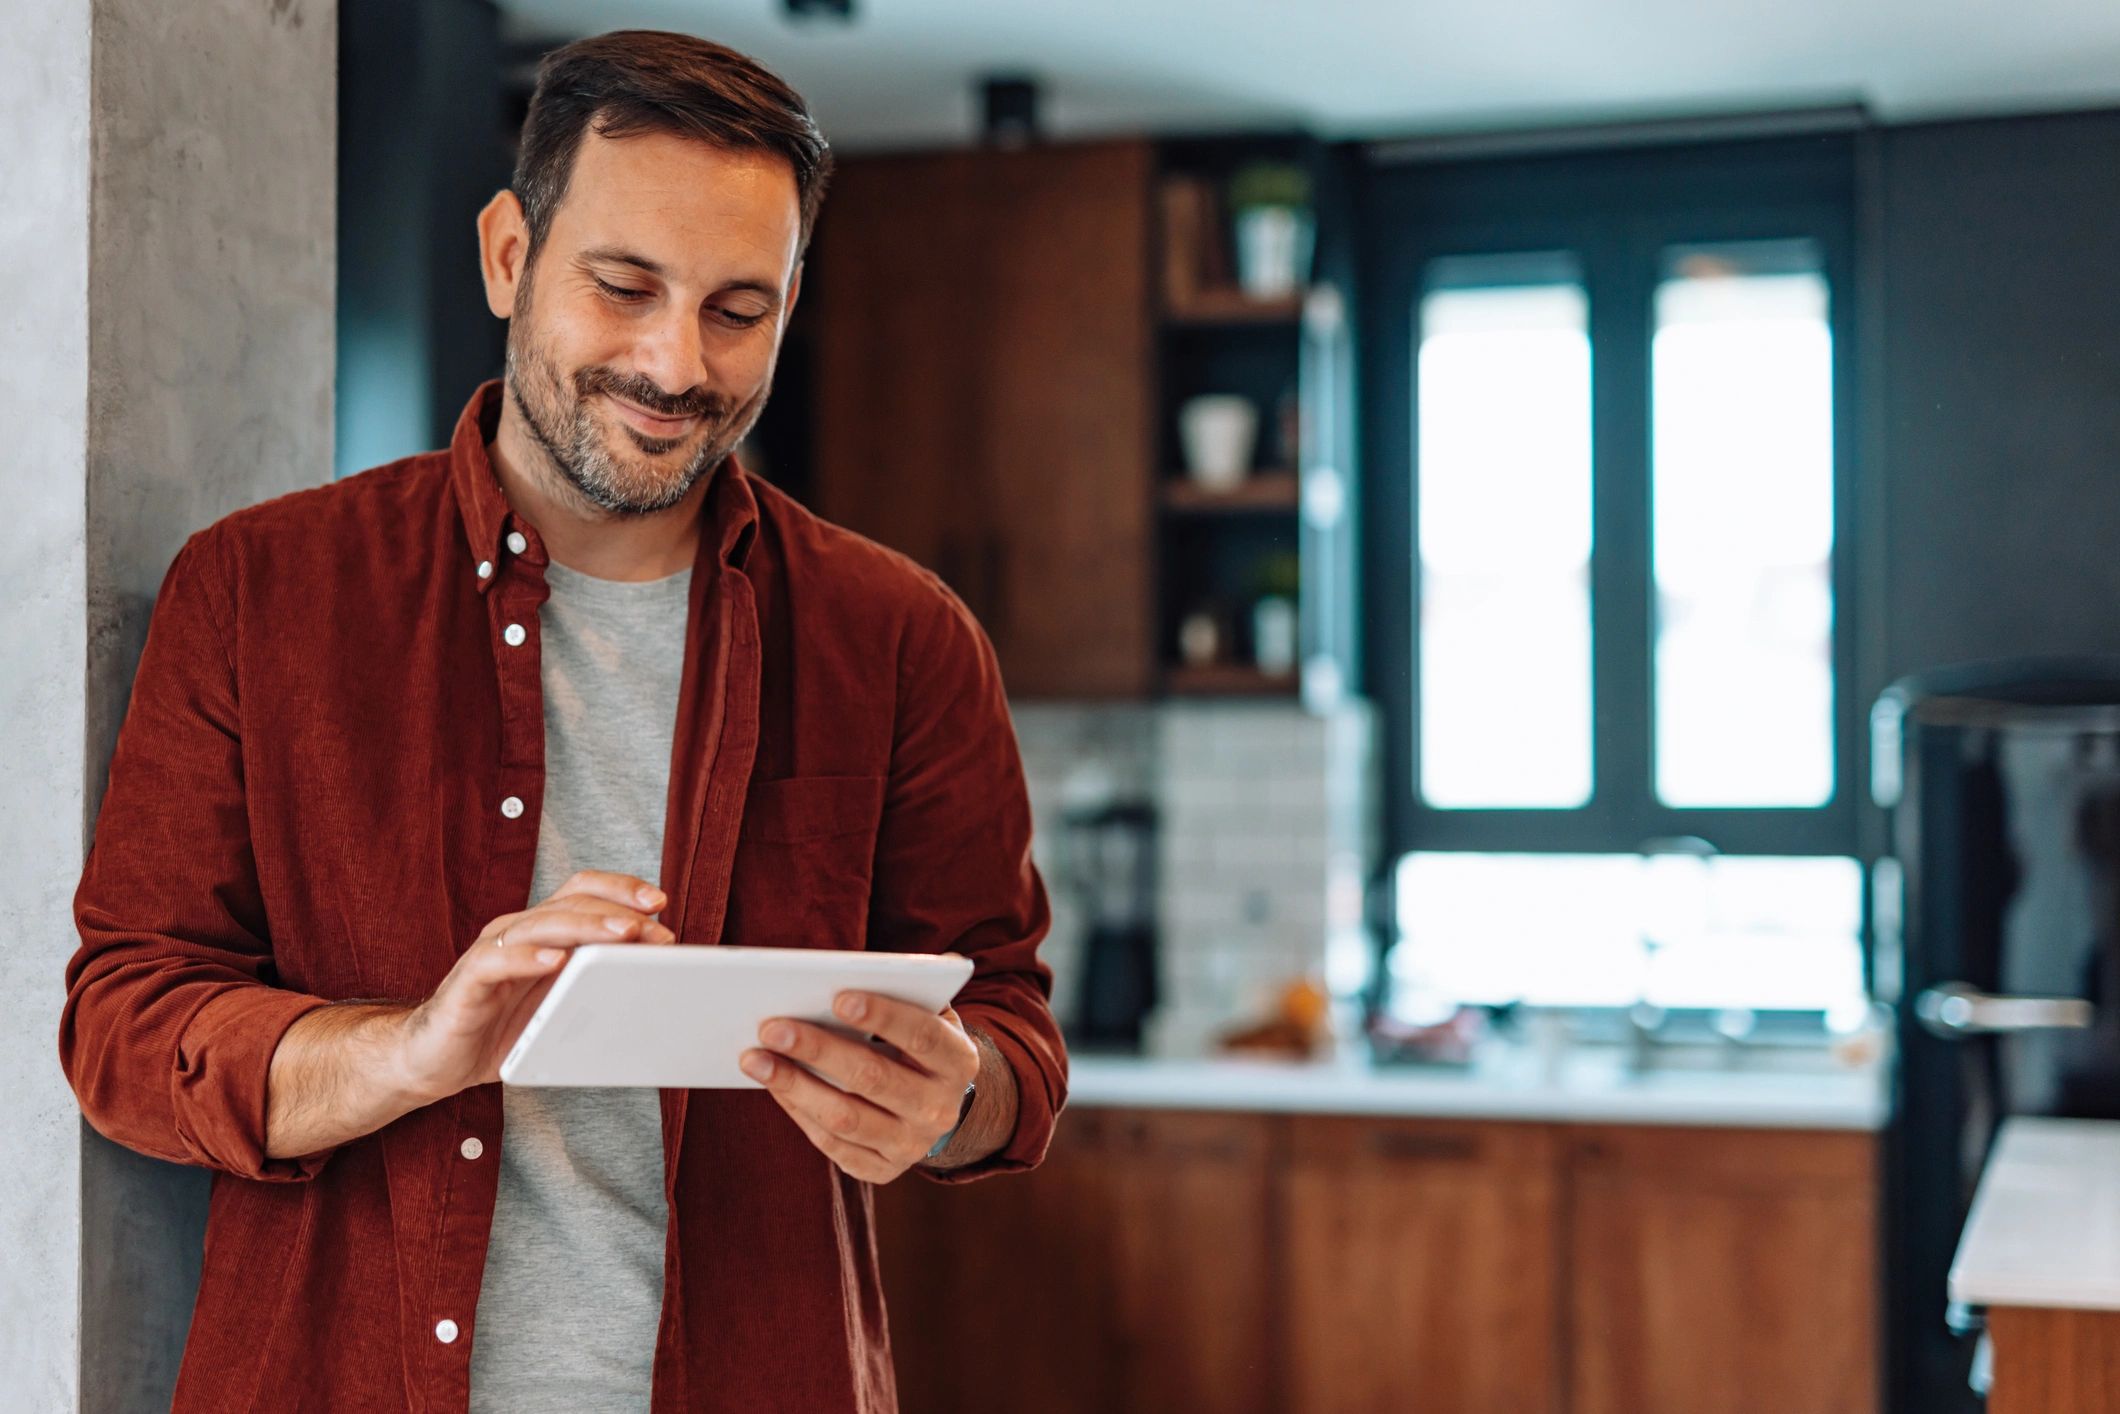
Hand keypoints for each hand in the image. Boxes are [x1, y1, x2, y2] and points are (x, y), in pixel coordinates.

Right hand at [392, 869, 675, 1101]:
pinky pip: (496, 962)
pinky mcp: (467, 982)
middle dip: (616, 912)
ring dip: (585, 927)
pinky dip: (527, 959)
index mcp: (541, 931)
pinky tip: (555, 962)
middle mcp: (516, 932)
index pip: (582, 891)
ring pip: (540, 925)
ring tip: (621, 934)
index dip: (620, 889)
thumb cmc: (500, 1026)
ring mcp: (490, 953)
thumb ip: (593, 980)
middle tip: (652, 925)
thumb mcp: (559, 1001)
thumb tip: (650, 973)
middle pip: (570, 904)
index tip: (660, 902)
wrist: (433, 1059)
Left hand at [741, 988, 980, 1183]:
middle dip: (818, 1050)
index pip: (923, 1035)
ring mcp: (912, 1145)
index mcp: (958, 1061)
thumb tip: (851, 973)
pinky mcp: (882, 1170)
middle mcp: (940, 1108)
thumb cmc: (917, 1042)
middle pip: (874, 1078)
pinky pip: (833, 1144)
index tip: (838, 997)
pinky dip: (798, 1112)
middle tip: (771, 1027)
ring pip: (846, 1117)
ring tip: (754, 1059)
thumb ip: (904, 992)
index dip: (883, 1016)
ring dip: (794, 1085)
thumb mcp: (927, 1014)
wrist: (936, 1105)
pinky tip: (773, 1085)